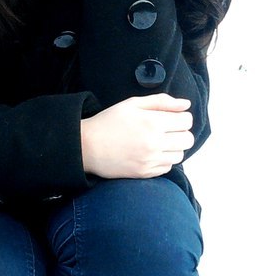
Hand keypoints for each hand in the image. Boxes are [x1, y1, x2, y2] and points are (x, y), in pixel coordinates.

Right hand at [80, 94, 194, 178]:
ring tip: (158, 142)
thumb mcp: (133, 104)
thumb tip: (186, 105)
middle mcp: (155, 143)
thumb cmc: (109, 122)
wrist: (87, 147)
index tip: (172, 117)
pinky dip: (163, 160)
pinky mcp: (145, 173)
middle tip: (167, 130)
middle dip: (181, 132)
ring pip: (180, 155)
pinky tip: (150, 153)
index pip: (186, 121)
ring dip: (173, 147)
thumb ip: (162, 102)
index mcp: (153, 122)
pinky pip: (167, 167)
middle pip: (187, 139)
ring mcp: (150, 160)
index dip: (181, 117)